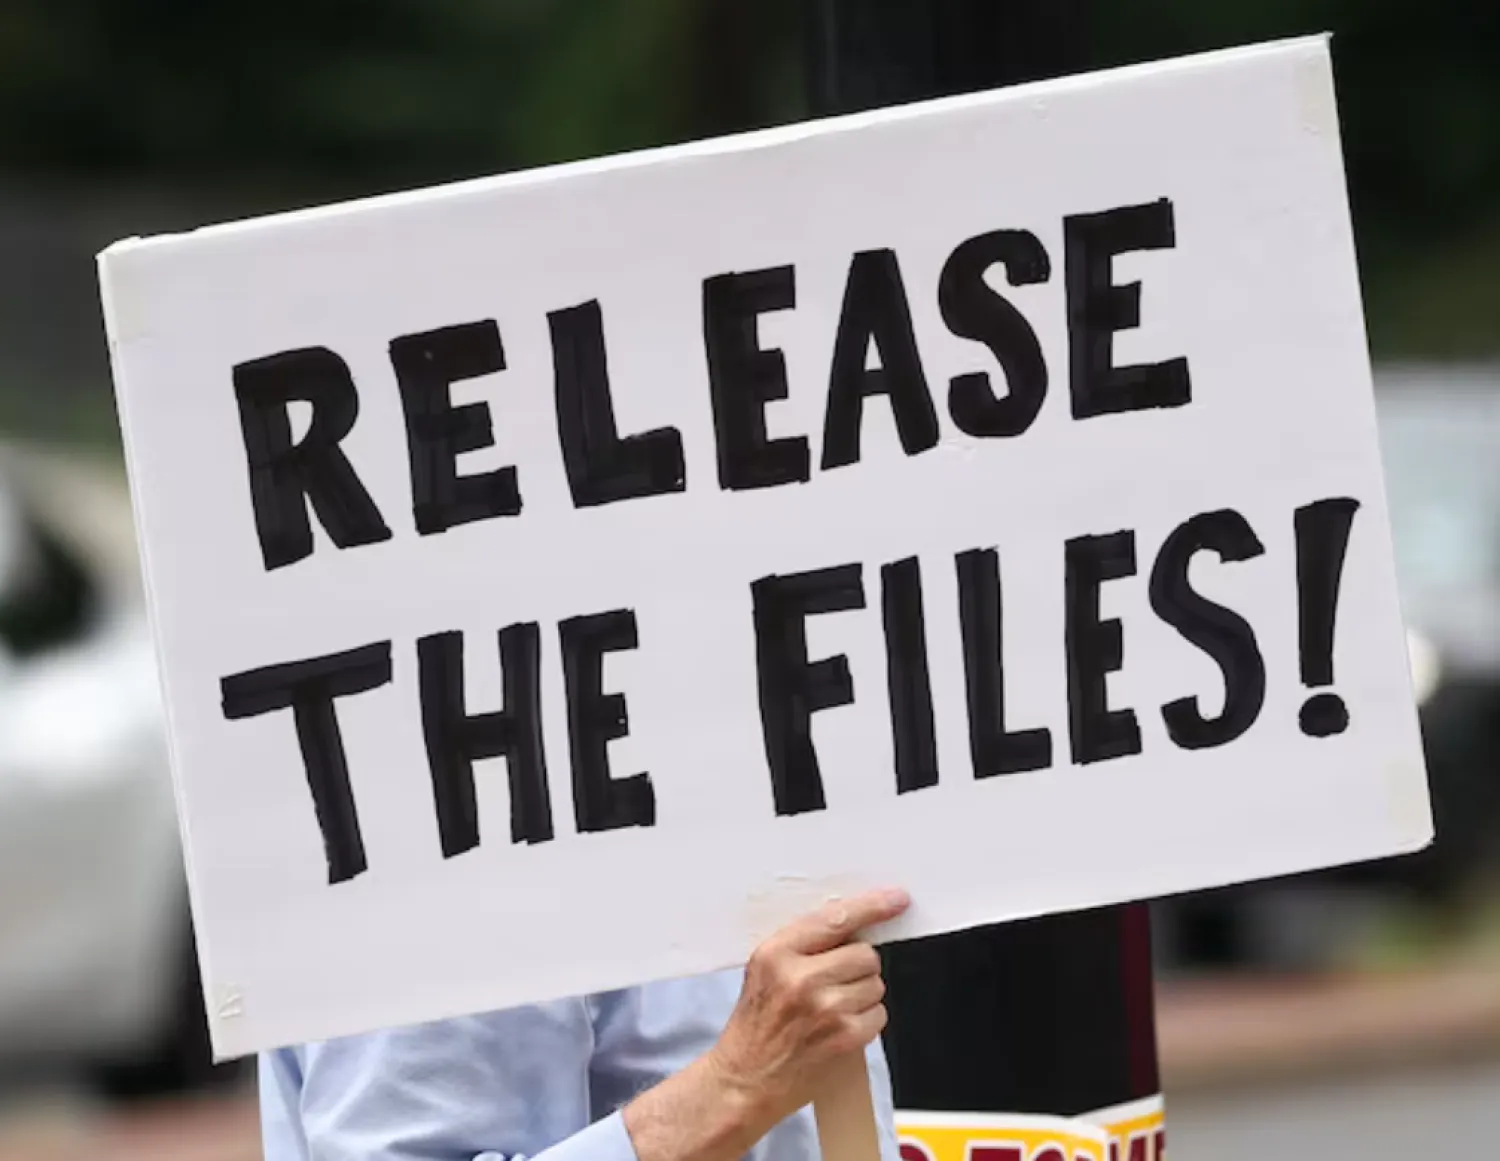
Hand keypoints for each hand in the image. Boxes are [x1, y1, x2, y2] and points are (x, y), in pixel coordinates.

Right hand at [705, 888, 909, 1124]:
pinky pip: (878, 1014)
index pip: (835, 918)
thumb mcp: (763, 970)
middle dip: (859, 965)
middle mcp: (801, 978)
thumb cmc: (754, 1025)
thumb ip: (803, 945)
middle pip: (865, 953)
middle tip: (836, 980)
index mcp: (777, 953)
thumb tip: (854, 924)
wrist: (743, 1081)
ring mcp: (825, 1009)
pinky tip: (840, 1027)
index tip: (896, 899)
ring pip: (875, 983)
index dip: (872, 906)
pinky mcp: (844, 1037)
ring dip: (863, 994)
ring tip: (832, 1007)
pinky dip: (866, 1020)